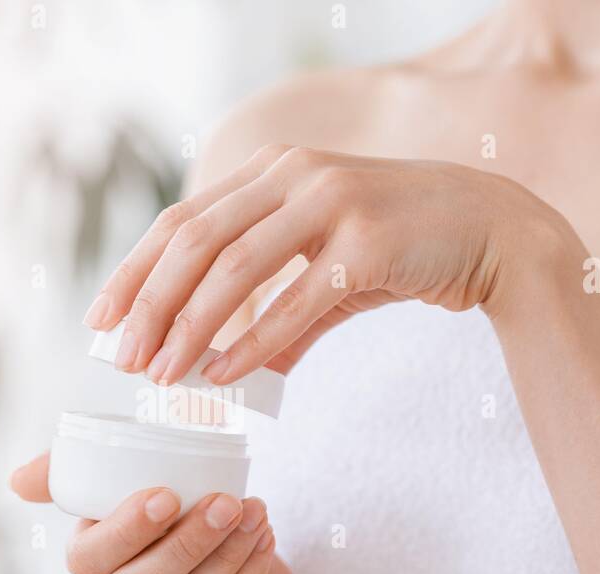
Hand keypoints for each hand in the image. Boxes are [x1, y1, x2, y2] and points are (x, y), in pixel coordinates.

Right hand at [10, 453, 297, 573]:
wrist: (232, 560)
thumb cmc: (171, 518)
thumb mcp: (125, 488)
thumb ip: (70, 472)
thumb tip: (16, 480)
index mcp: (88, 570)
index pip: (91, 559)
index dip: (126, 530)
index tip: (166, 494)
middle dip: (184, 545)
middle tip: (225, 502)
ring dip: (225, 557)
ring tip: (254, 512)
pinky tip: (265, 537)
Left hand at [82, 144, 583, 384]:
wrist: (497, 232)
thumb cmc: (405, 247)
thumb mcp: (328, 266)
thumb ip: (276, 311)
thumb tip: (227, 369)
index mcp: (276, 171)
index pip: (182, 220)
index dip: (135, 270)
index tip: (101, 320)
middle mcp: (296, 174)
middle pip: (195, 241)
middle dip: (150, 304)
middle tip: (121, 358)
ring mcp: (333, 202)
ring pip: (236, 269)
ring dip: (190, 327)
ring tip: (162, 375)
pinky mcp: (370, 242)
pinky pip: (296, 301)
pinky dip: (253, 343)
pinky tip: (223, 376)